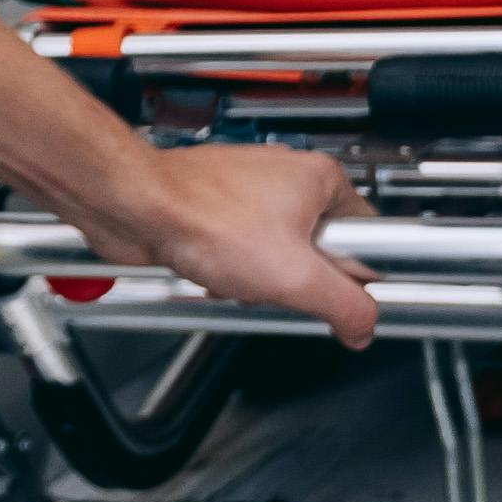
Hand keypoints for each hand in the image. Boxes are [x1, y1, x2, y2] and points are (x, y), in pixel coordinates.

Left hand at [94, 142, 379, 346]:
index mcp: (318, 178)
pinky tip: (212, 272)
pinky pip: (240, 253)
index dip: (354, 271)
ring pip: (274, 257)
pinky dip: (229, 271)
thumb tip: (364, 324)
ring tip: (236, 275)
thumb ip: (345, 306)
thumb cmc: (202, 218)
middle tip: (275, 281)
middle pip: (317, 252)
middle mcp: (284, 178)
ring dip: (256, 280)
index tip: (341, 292)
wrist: (135, 208)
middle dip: (293, 280)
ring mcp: (248, 192)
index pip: (367, 233)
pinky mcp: (217, 209)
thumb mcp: (295, 278)